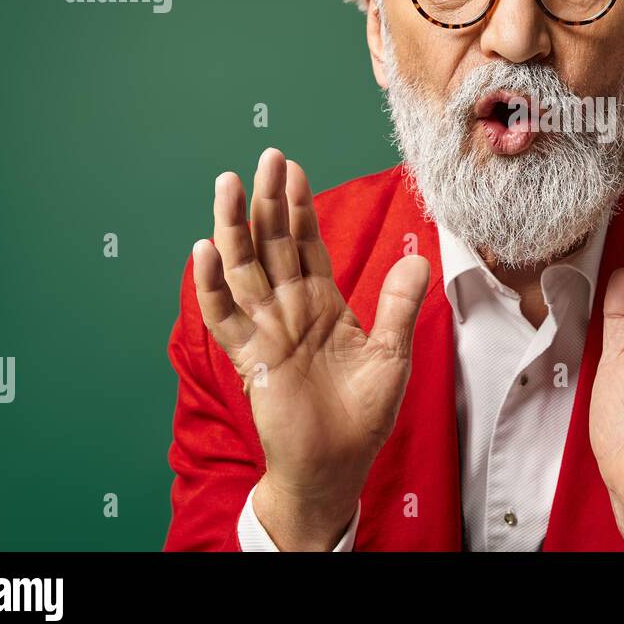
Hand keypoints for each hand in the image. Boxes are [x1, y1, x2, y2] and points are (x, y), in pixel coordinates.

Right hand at [191, 147, 428, 549]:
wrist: (338, 465)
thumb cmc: (362, 414)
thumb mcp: (392, 353)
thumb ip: (399, 304)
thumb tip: (419, 256)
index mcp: (321, 302)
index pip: (306, 243)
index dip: (299, 207)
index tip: (293, 168)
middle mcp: (289, 309)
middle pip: (272, 244)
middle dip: (268, 201)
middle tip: (267, 157)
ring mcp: (266, 330)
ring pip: (243, 269)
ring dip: (234, 227)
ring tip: (228, 185)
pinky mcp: (251, 358)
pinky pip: (225, 318)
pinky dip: (210, 287)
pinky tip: (204, 251)